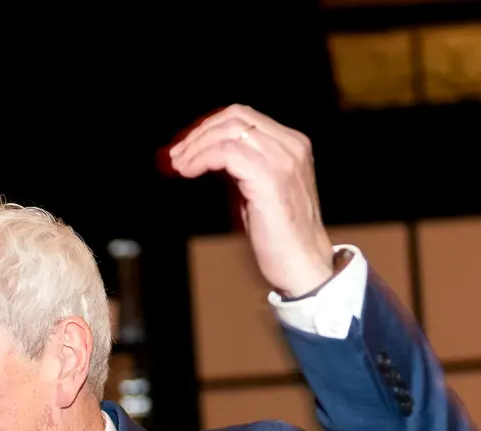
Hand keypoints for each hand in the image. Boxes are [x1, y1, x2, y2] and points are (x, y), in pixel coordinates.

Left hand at [167, 105, 334, 297]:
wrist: (304, 264)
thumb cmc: (280, 235)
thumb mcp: (261, 190)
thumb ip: (244, 167)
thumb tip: (207, 155)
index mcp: (292, 144)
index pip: (244, 117)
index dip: (209, 127)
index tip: (187, 146)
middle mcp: (291, 146)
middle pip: (234, 117)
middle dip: (199, 134)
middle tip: (176, 155)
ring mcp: (283, 160)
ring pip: (228, 132)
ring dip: (195, 147)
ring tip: (178, 165)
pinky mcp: (269, 178)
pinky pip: (225, 153)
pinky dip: (201, 159)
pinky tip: (188, 172)